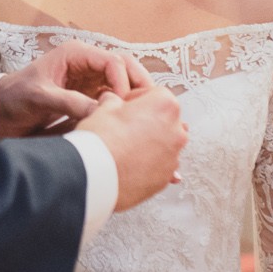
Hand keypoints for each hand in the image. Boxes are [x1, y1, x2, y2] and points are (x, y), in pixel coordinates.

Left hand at [0, 41, 152, 139]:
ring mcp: (92, 80)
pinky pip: (117, 99)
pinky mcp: (93, 96)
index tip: (123, 104)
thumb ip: (68, 102)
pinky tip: (134, 127)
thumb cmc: (16, 96)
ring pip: (126, 83)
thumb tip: (99, 112)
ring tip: (144, 120)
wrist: (2, 110)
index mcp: (76, 54)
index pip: (112, 61)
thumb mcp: (40, 97)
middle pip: (126, 68)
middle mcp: (88, 63)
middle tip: (147, 111)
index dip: (123, 81)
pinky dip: (128, 109)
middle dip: (140, 87)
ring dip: (137, 99)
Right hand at [75, 85, 186, 210]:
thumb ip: (114, 101)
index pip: (156, 94)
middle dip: (146, 121)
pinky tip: (129, 162)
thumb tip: (112, 101)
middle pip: (164, 119)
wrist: (97, 177)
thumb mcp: (104, 108)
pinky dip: (148, 162)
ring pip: (163, 143)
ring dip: (149, 142)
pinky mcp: (166, 176)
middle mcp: (176, 131)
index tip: (126, 106)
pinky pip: (160, 164)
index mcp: (165, 106)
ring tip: (124, 147)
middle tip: (124, 126)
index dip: (137, 99)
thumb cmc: (101, 141)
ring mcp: (173, 156)